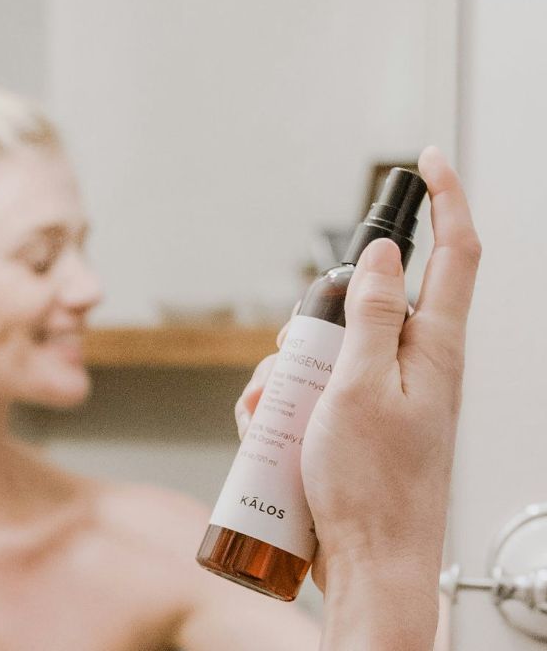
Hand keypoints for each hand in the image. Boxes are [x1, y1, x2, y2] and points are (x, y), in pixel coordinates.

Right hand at [236, 148, 478, 647]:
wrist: (370, 567)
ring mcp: (386, 397)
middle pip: (361, 305)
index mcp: (437, 349)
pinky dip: (282, 408)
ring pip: (324, 351)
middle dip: (311, 323)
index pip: (456, 254)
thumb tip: (385, 257)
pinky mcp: (357, 426)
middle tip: (295, 361)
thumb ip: (376, 317)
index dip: (446, 199)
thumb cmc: (374, 490)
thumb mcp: (364, 389)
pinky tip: (274, 436)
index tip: (425, 160)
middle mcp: (418, 367)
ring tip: (277, 415)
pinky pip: (311, 394)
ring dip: (286, 375)